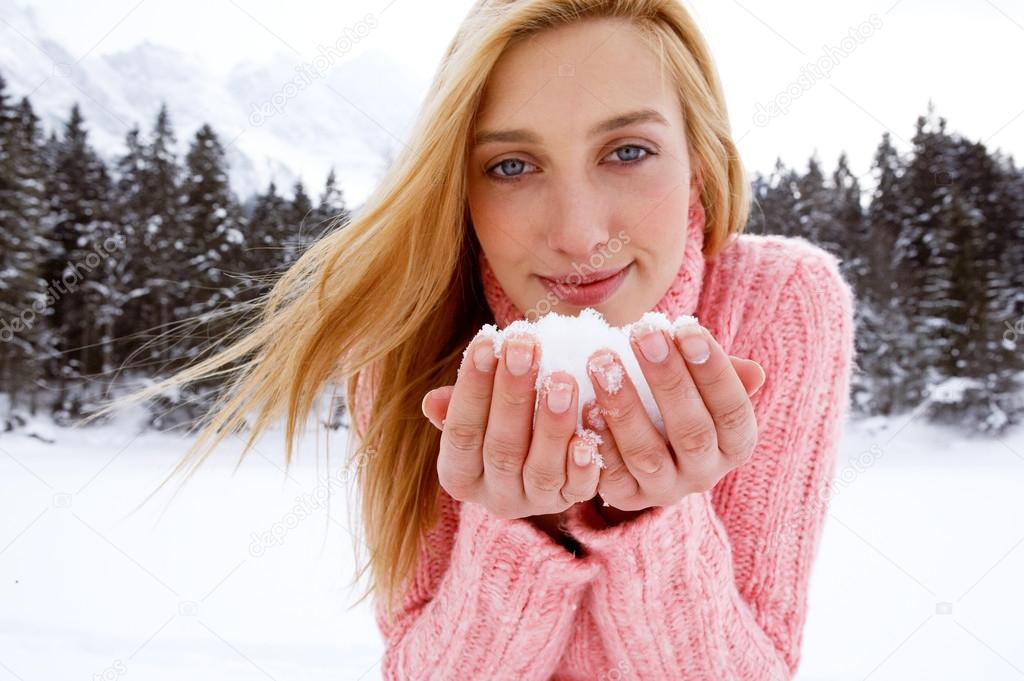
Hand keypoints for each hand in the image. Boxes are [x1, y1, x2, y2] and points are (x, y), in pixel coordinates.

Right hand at [422, 332, 601, 520]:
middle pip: (501, 448)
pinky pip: (578, 489)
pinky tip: (588, 436)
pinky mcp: (572, 501)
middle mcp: (494, 496)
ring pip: (541, 469)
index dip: (472, 387)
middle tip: (525, 347)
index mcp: (460, 474)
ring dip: (552, 424)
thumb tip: (433, 402)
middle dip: (513, 394)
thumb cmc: (505, 412)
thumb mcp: (479, 408)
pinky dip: (583, 465)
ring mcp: (535, 502)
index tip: (486, 341)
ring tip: (561, 379)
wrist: (547, 443)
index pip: (461, 432)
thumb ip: (460, 402)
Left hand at [581, 322, 764, 514]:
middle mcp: (704, 473)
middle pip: (692, 432)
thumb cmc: (673, 394)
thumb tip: (754, 373)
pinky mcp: (625, 497)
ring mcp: (664, 489)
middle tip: (643, 334)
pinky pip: (610, 474)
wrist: (635, 438)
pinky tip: (585, 405)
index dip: (714, 372)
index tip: (687, 329)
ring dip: (623, 405)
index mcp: (734, 444)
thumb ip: (721, 374)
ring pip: (646, 454)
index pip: (733, 411)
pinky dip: (598, 441)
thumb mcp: (700, 384)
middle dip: (668, 380)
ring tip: (602, 361)